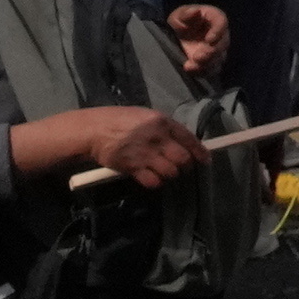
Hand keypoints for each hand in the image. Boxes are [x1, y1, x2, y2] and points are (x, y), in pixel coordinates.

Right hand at [25, 105, 201, 187]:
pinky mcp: (134, 168)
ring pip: (171, 173)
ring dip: (169, 175)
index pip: (189, 138)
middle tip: (178, 168)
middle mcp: (157, 137)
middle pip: (183, 159)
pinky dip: (154, 182)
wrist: (94, 130)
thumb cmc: (119, 121)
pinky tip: (148, 177)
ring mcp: (146, 153)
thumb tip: (181, 141)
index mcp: (162, 121)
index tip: (205, 160)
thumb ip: (163, 128)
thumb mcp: (144, 116)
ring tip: (161, 171)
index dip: (200, 152)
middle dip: (184, 167)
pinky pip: (154, 182)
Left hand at [162, 1, 230, 79]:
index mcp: (214, 18)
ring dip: (206, 64)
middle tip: (197, 57)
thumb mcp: (179, 15)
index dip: (218, 32)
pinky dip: (203, 72)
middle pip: (223, 44)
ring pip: (219, 59)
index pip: (222, 23)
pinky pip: (213, 69)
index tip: (209, 40)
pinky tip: (191, 70)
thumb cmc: (181, 21)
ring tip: (190, 66)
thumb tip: (195, 11)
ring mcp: (218, 49)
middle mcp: (220, 34)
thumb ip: (186, 14)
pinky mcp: (213, 62)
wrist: (179, 35)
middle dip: (211, 52)